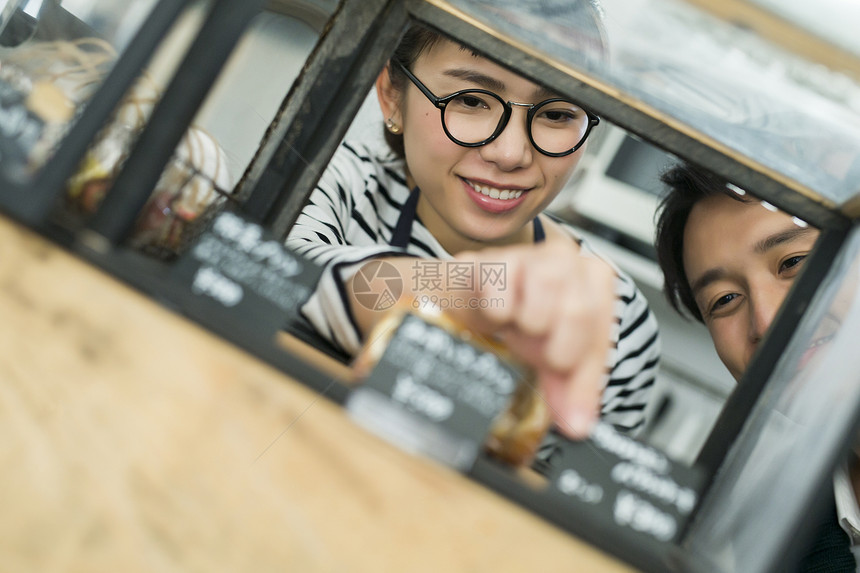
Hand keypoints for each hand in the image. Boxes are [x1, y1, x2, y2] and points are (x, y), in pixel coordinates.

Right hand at [448, 240, 615, 438]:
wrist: (472, 297)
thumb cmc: (518, 319)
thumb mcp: (551, 355)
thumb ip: (570, 389)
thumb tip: (577, 424)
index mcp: (594, 284)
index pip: (602, 331)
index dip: (584, 373)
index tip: (568, 403)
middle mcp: (569, 262)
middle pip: (578, 311)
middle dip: (554, 346)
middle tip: (535, 351)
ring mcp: (532, 256)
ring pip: (544, 297)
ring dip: (526, 322)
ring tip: (516, 325)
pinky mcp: (496, 259)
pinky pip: (502, 291)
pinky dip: (496, 310)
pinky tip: (495, 311)